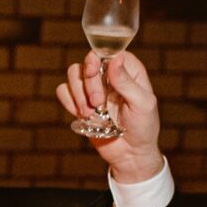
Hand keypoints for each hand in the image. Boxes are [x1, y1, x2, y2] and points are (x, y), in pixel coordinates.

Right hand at [55, 51, 164, 182]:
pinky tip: (81, 116)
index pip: (109, 52)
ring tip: (91, 114)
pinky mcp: (80, 102)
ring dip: (78, 95)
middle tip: (97, 103)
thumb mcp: (142, 104)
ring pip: (73, 75)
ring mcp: (93, 89)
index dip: (99, 58)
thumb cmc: (143, 128)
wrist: (130, 154)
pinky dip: (69, 103)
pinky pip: (63, 92)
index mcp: (129, 71)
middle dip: (89, 83)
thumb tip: (115, 59)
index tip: (95, 70)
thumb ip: (127, 82)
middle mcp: (109, 76)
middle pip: (87, 63)